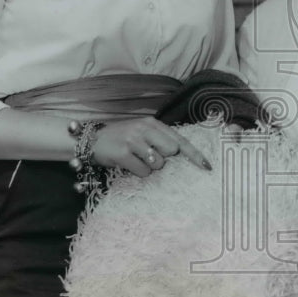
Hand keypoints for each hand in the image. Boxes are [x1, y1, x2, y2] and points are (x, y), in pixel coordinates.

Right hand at [91, 117, 211, 178]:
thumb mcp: (141, 133)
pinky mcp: (123, 153)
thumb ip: (159, 139)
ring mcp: (133, 140)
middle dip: (163, 160)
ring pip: (158, 164)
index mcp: (152, 123)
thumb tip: (178, 156)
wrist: (90, 140)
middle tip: (147, 157)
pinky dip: (138, 173)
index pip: (179, 140)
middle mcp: (144, 129)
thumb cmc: (120, 139)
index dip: (195, 155)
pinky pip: (143, 172)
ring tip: (135, 160)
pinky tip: (128, 165)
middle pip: (171, 153)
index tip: (207, 167)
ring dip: (149, 168)